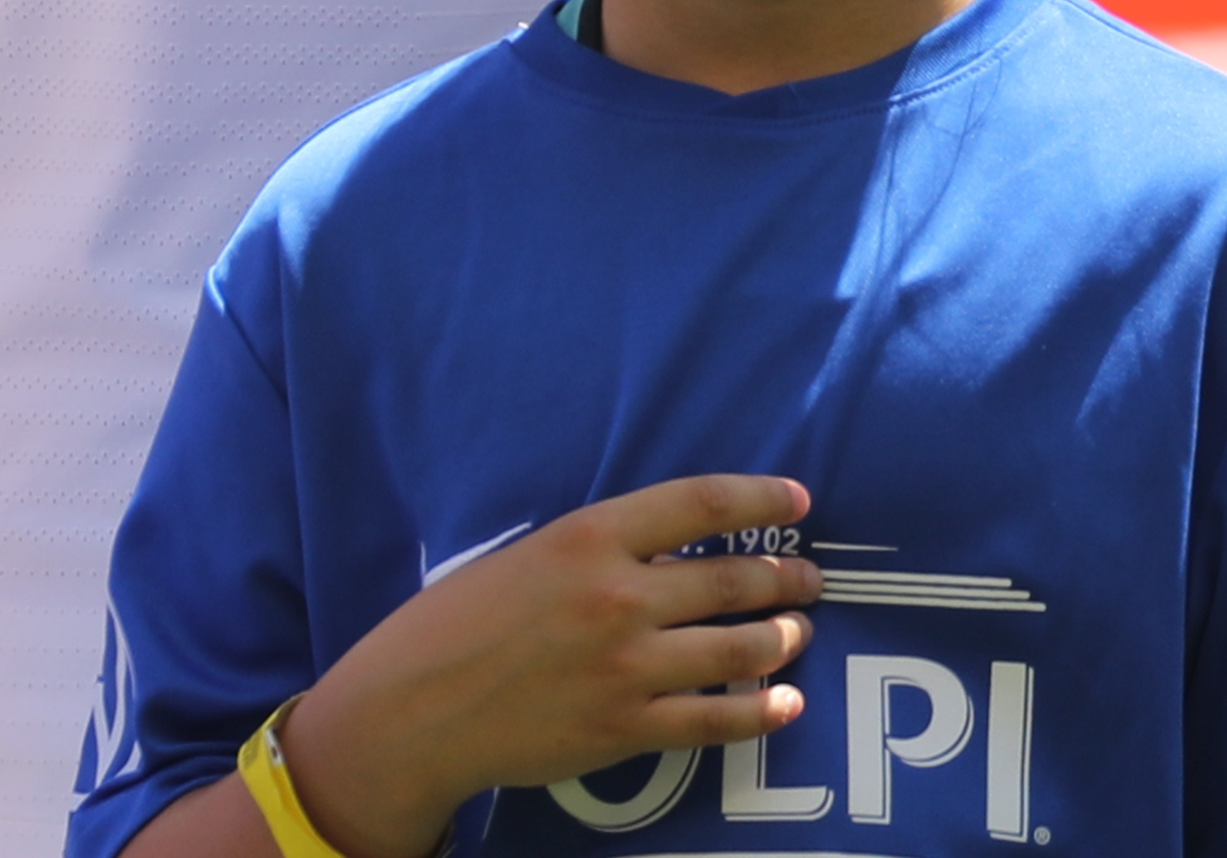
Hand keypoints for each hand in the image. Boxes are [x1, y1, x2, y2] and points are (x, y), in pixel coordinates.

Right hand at [279, 476, 818, 857]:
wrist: (417, 708)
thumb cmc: (458, 622)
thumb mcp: (527, 557)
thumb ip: (598, 552)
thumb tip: (669, 553)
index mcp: (588, 538)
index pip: (700, 503)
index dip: (760, 498)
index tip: (797, 498)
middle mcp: (619, 597)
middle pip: (733, 580)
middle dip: (785, 577)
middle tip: (809, 577)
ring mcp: (628, 668)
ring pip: (738, 649)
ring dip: (782, 638)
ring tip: (798, 632)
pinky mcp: (628, 728)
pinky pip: (717, 720)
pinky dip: (762, 711)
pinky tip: (785, 702)